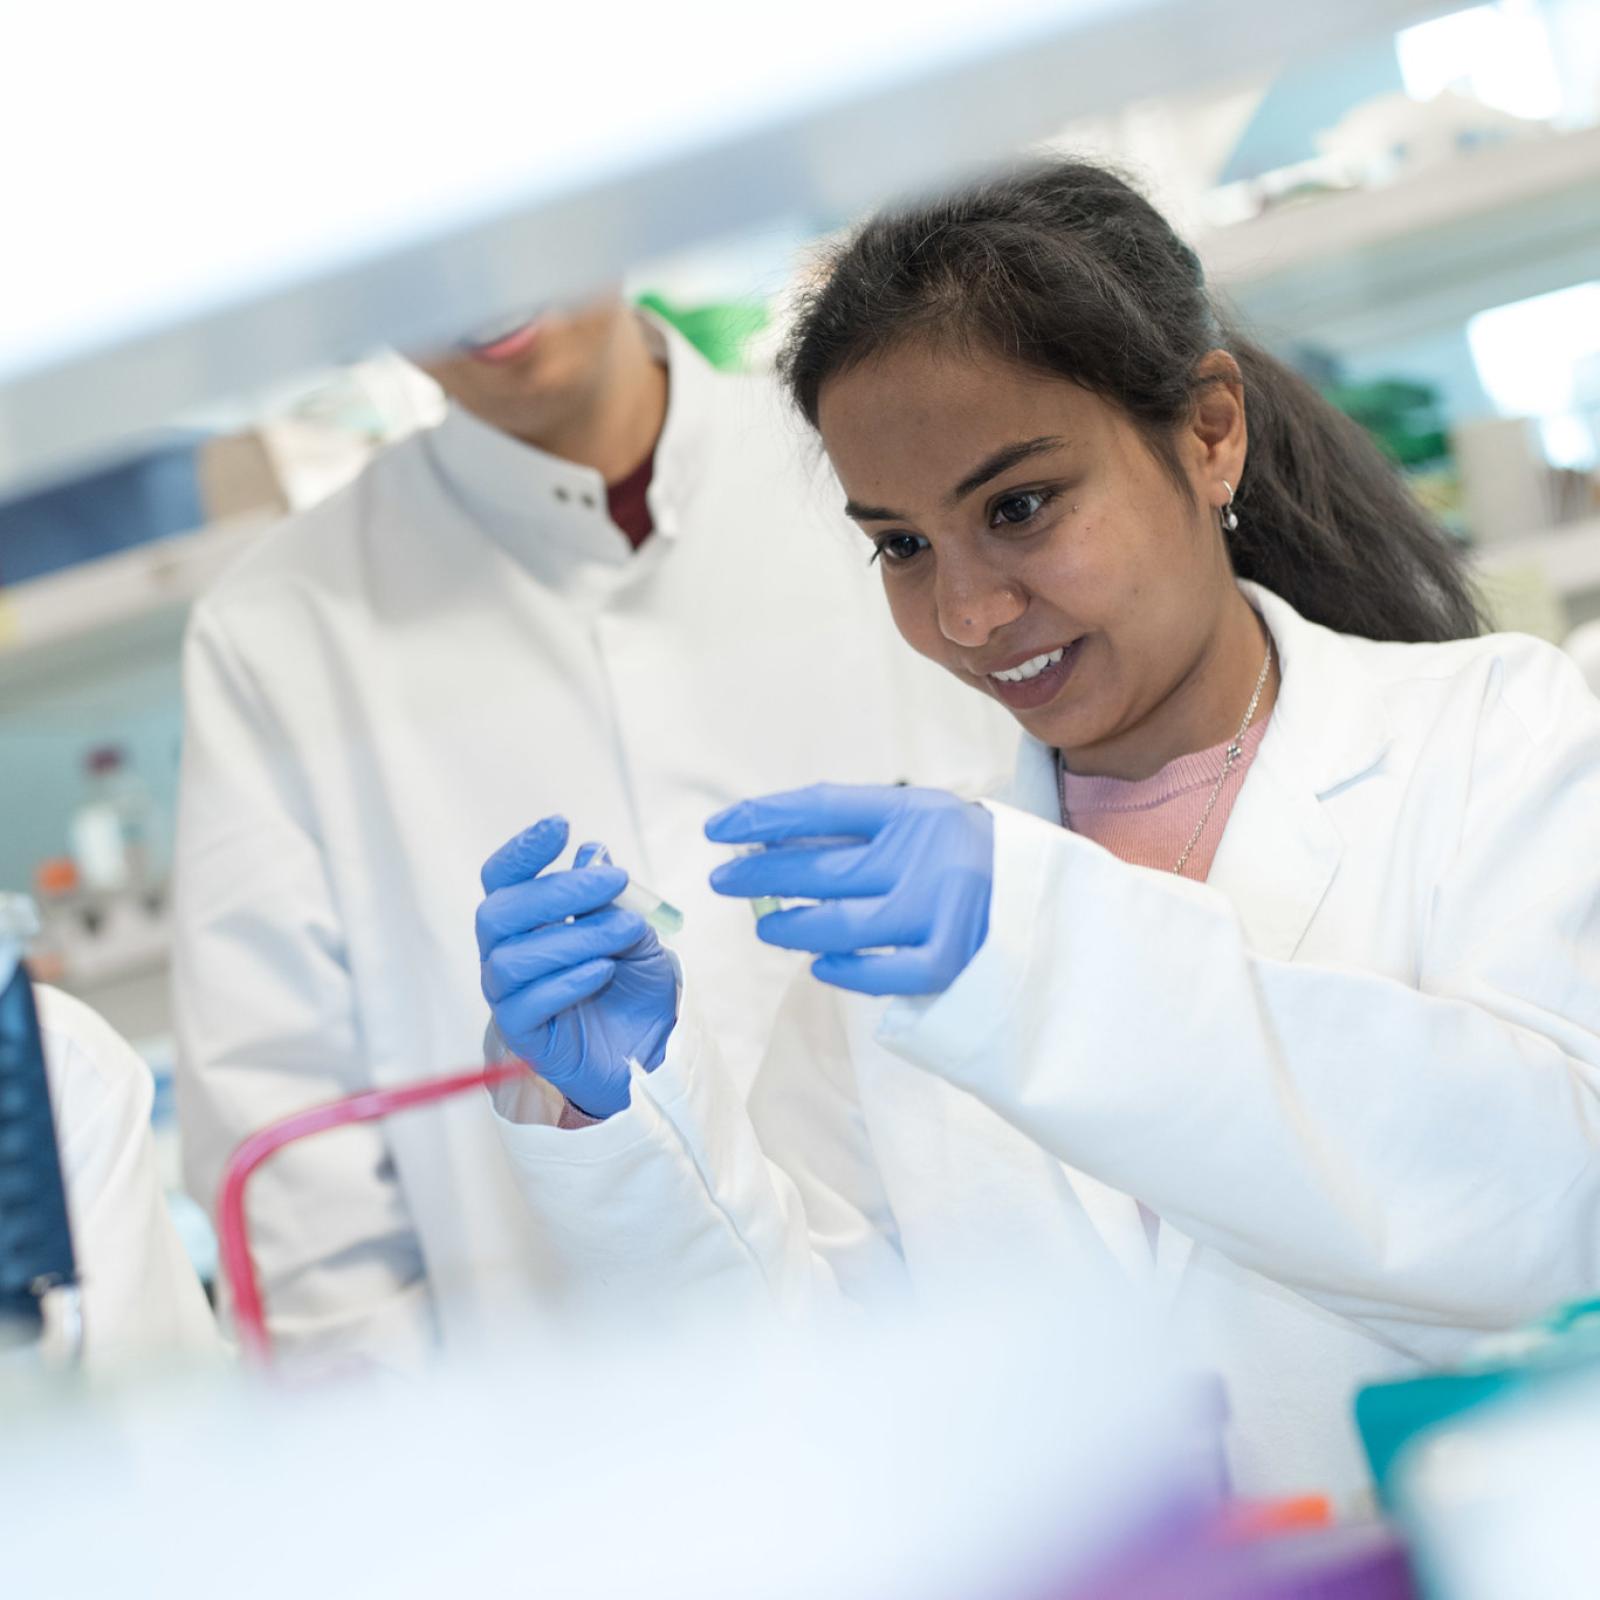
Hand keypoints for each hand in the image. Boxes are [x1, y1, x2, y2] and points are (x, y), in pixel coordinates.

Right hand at [476, 818, 677, 1117]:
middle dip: (558, 891)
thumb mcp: (635, 934)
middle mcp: (505, 955)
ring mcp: (508, 997)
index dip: (522, 850)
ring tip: (625, 931)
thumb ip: (611, 898)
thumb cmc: (635, 988)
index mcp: (525, 923)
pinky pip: (527, 1005)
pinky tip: (604, 970)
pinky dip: (567, 982)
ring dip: (575, 937)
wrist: (652, 1051)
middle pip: (500, 913)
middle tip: (615, 881)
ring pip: (514, 959)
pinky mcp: (522, 1036)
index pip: (503, 879)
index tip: (561, 826)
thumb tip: (593, 853)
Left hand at [706, 785, 992, 996]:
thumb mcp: (919, 825)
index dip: (764, 816)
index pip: (823, 807)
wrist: (1049, 900)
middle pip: (821, 868)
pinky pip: (880, 973)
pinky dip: (843, 969)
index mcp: (914, 812)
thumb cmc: (965, 859)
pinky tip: (819, 963)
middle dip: (761, 874)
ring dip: (792, 927)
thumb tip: (770, 843)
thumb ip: (857, 833)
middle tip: (724, 880)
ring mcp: (939, 910)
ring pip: (841, 925)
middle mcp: (925, 856)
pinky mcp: (950, 960)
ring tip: (767, 926)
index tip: (718, 829)